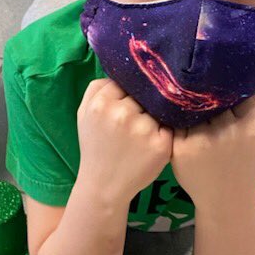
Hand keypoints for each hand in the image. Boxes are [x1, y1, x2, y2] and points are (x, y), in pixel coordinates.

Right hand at [77, 79, 172, 201]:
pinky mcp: (161, 145)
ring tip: (143, 132)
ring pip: (158, 108)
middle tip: (137, 117)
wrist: (104, 185)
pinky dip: (165, 131)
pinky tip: (154, 142)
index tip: (128, 101)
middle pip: (144, 93)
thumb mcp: (84, 113)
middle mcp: (122, 114)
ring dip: (155, 116)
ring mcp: (143, 130)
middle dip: (142, 103)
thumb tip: (122, 69)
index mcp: (101, 104)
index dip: (129, 91)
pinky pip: (170, 126)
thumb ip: (98, 88)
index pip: (126, 81)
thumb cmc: (96, 146)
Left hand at [171, 95, 254, 208]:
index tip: (230, 105)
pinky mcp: (182, 148)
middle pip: (217, 101)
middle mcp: (227, 131)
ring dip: (197, 111)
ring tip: (199, 119)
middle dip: (215, 103)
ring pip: (198, 109)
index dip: (234, 99)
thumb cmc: (250, 166)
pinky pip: (180, 123)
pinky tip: (187, 129)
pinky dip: (182, 122)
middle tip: (212, 109)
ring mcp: (203, 139)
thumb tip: (251, 88)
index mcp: (252, 128)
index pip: (239, 97)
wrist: (226, 200)